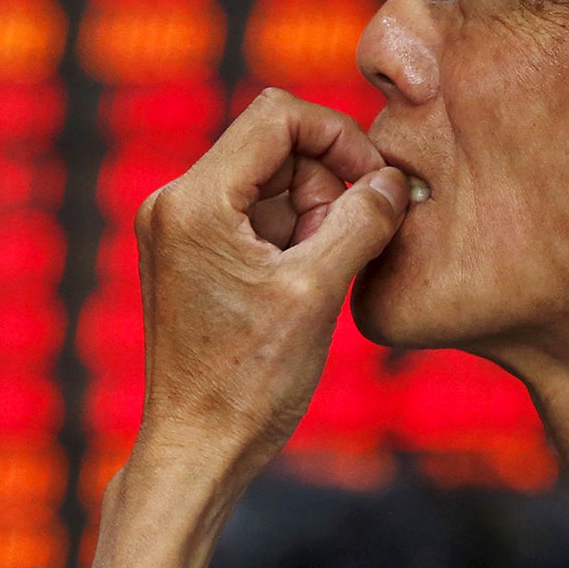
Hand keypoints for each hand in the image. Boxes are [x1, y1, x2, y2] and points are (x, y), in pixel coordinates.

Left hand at [79, 89, 408, 567]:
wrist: (198, 451)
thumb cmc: (249, 383)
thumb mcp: (319, 292)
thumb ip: (361, 222)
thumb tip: (394, 179)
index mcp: (195, 202)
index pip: (278, 116)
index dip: (338, 138)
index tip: (374, 182)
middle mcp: (174, 203)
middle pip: (276, 147)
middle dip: (323, 188)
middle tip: (336, 252)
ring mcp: (178, 228)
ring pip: (271, 181)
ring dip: (310, 216)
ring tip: (314, 279)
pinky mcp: (190, 253)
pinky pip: (256, 215)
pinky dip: (291, 237)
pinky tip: (298, 288)